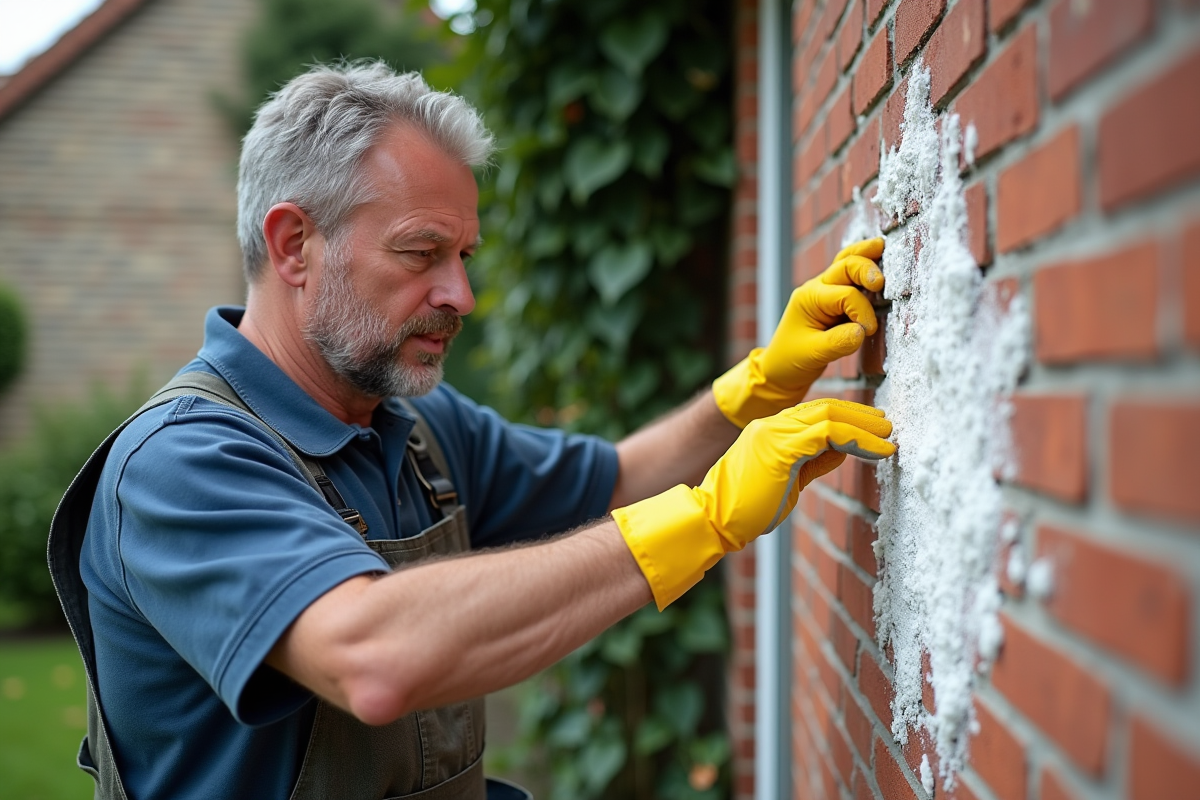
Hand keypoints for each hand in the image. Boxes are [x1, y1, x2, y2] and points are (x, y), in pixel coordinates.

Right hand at [612, 398, 894, 608]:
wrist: (711, 519)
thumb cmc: (744, 509)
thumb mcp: (786, 481)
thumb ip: (812, 461)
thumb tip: (842, 448)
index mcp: (770, 432)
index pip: (815, 413)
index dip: (847, 417)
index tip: (874, 428)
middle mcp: (772, 426)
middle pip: (825, 407)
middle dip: (861, 416)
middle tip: (888, 426)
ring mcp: (774, 434)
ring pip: (829, 415)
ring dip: (864, 426)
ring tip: (889, 437)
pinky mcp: (780, 448)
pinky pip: (827, 434)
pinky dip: (857, 439)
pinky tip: (877, 449)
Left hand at [712, 238, 885, 427]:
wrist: (779, 369)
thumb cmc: (791, 360)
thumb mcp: (813, 355)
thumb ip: (838, 343)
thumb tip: (862, 331)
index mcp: (809, 298)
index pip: (845, 295)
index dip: (862, 311)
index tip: (868, 332)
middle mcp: (817, 289)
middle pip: (845, 265)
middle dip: (865, 269)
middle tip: (882, 283)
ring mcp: (825, 291)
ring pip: (846, 263)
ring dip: (865, 257)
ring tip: (883, 246)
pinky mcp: (835, 300)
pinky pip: (851, 278)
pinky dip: (865, 268)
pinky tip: (879, 262)